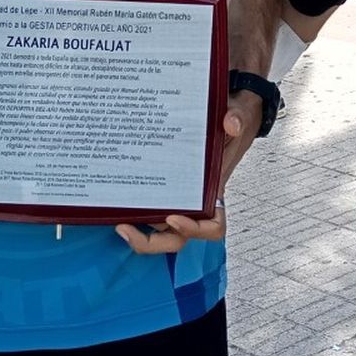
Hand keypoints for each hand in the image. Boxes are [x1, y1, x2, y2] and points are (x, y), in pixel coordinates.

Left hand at [113, 91, 257, 255]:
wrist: (228, 114)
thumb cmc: (234, 120)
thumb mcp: (241, 113)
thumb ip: (238, 117)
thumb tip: (231, 123)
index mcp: (215, 189)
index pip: (213, 226)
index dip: (194, 229)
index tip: (173, 218)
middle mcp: (196, 199)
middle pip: (177, 236)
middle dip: (152, 242)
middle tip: (125, 228)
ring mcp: (178, 194)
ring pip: (160, 227)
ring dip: (139, 231)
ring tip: (116, 220)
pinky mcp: (163, 184)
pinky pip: (150, 205)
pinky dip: (134, 209)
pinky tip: (115, 199)